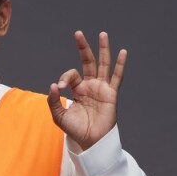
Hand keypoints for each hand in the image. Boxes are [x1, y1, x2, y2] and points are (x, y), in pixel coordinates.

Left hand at [47, 31, 126, 150]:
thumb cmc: (76, 130)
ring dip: (103, 49)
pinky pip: (117, 77)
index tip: (60, 88)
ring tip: (102, 34)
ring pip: (103, 64)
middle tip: (78, 33)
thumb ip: (53, 101)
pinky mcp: (111, 94)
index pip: (71, 75)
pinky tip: (122, 52)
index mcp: (77, 89)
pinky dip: (120, 65)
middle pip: (87, 62)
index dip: (65, 77)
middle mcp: (90, 86)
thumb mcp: (59, 116)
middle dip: (83, 48)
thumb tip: (53, 85)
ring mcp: (101, 88)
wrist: (91, 142)